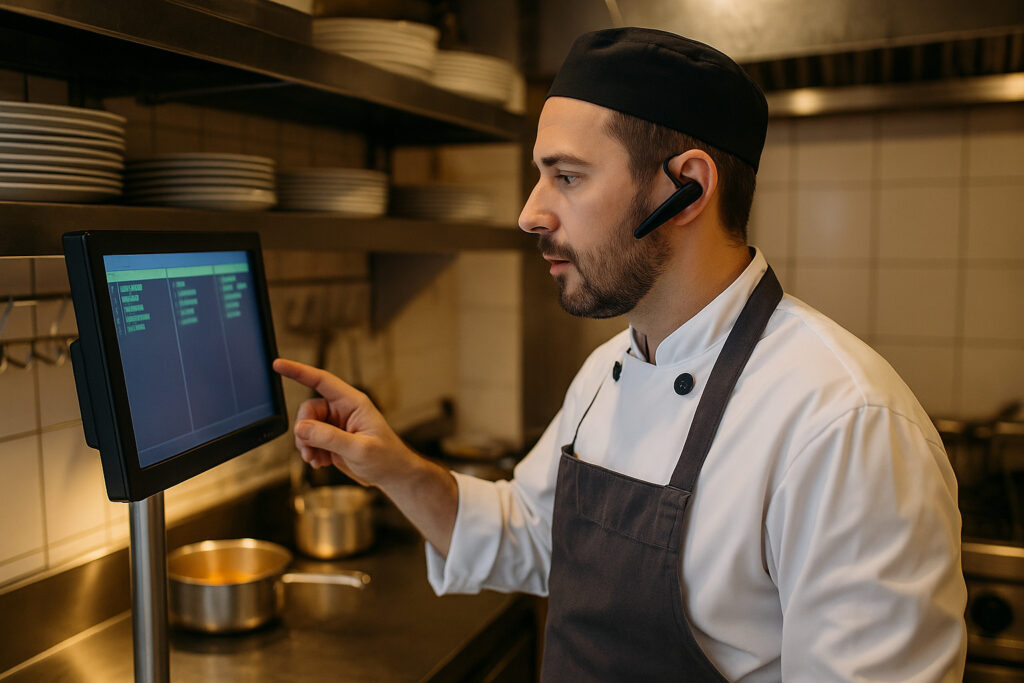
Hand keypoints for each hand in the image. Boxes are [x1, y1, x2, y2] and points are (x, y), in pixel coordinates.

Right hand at [273, 358, 417, 488]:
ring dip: (306, 445)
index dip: (298, 371)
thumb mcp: (360, 449)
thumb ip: (330, 438)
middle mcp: (342, 410)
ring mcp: (335, 424)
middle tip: (309, 451)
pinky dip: (311, 452)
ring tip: (317, 460)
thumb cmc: (386, 458)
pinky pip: (310, 440)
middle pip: (308, 410)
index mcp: (353, 402)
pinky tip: (322, 462)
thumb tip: (302, 428)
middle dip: (304, 430)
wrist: (392, 475)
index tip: (278, 364)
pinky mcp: (331, 439)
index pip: (321, 380)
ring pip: (306, 426)